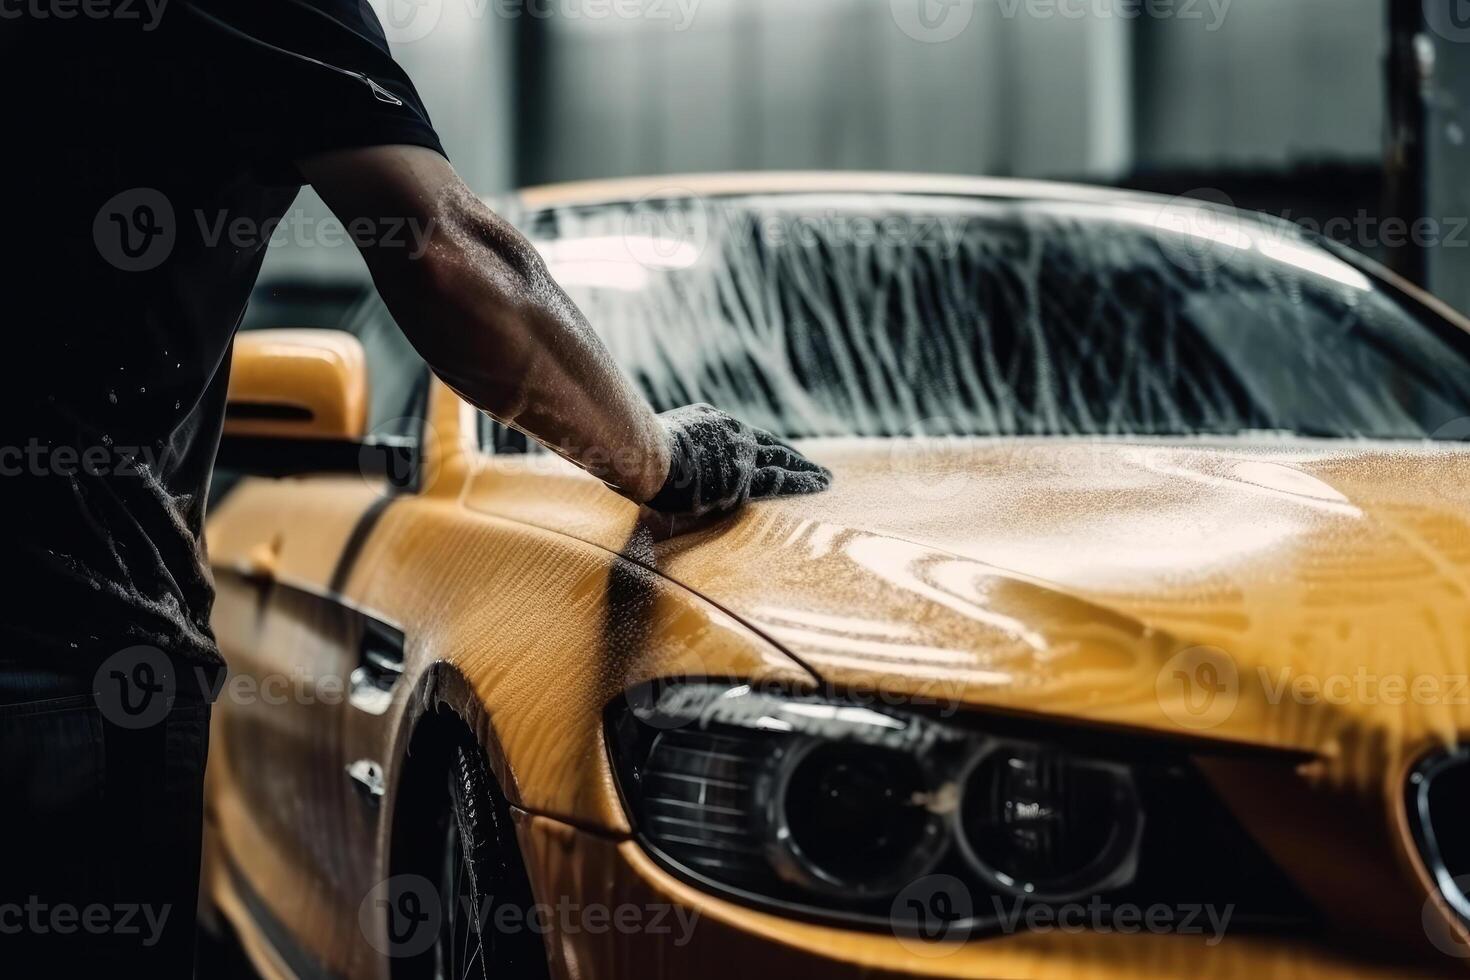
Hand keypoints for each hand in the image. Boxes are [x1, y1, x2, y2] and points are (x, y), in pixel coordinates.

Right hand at [644, 404, 831, 516]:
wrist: (645, 454)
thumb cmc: (639, 451)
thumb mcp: (660, 438)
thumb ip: (674, 447)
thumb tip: (653, 462)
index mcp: (713, 423)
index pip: (746, 438)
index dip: (766, 447)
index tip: (779, 453)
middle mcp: (732, 436)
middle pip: (770, 447)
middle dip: (791, 457)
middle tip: (812, 466)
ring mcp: (740, 456)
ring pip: (781, 461)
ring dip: (806, 470)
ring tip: (826, 478)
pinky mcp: (742, 480)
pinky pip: (780, 480)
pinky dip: (803, 481)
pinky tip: (821, 483)